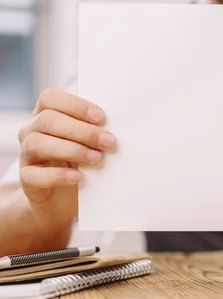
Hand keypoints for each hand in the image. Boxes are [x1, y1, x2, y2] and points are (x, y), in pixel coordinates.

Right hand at [17, 89, 115, 229]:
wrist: (63, 199)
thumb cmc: (81, 163)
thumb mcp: (90, 143)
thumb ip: (97, 131)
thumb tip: (121, 125)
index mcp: (46, 115)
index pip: (50, 98)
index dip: (75, 105)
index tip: (101, 117)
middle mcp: (31, 131)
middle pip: (47, 120)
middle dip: (82, 130)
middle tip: (108, 142)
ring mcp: (26, 155)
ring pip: (37, 143)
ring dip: (72, 150)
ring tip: (97, 159)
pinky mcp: (26, 179)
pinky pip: (32, 175)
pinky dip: (57, 175)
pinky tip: (78, 177)